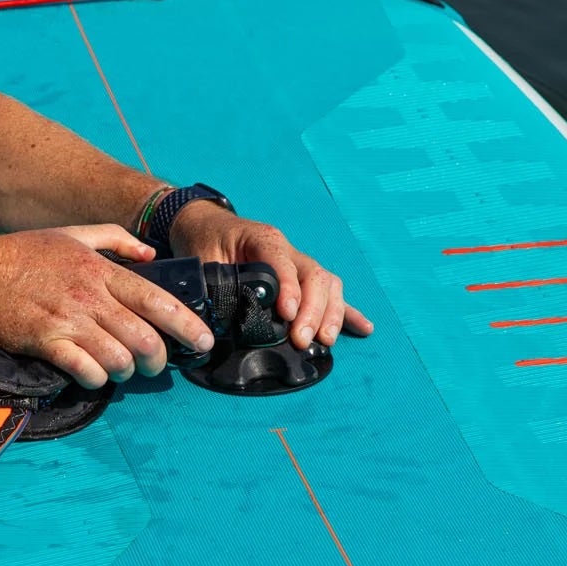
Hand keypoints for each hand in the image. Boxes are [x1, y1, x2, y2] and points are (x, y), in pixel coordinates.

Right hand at [0, 224, 214, 388]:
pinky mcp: (45, 342)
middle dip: (159, 359)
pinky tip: (94, 376)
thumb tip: (150, 255)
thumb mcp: (74, 234)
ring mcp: (68, 321)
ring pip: (118, 358)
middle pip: (144, 337)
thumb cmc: (27, 253)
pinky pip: (84, 369)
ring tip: (123, 370)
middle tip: (158, 365)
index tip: (204, 341)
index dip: (186, 324)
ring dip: (127, 371)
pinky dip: (96, 378)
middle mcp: (91, 297)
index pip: (156, 300)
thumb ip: (116, 241)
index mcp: (102, 271)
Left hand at [169, 203, 374, 349]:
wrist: (206, 225)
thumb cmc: (204, 241)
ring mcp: (299, 264)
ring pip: (328, 284)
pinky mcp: (302, 279)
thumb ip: (216, 284)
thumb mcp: (202, 259)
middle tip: (302, 340)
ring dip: (331, 314)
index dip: (289, 289)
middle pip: (314, 276)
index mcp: (263, 239)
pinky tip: (364, 327)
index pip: (283, 263)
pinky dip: (347, 312)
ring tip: (325, 340)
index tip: (287, 315)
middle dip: (313, 311)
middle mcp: (288, 250)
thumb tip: (225, 320)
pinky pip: (331, 293)